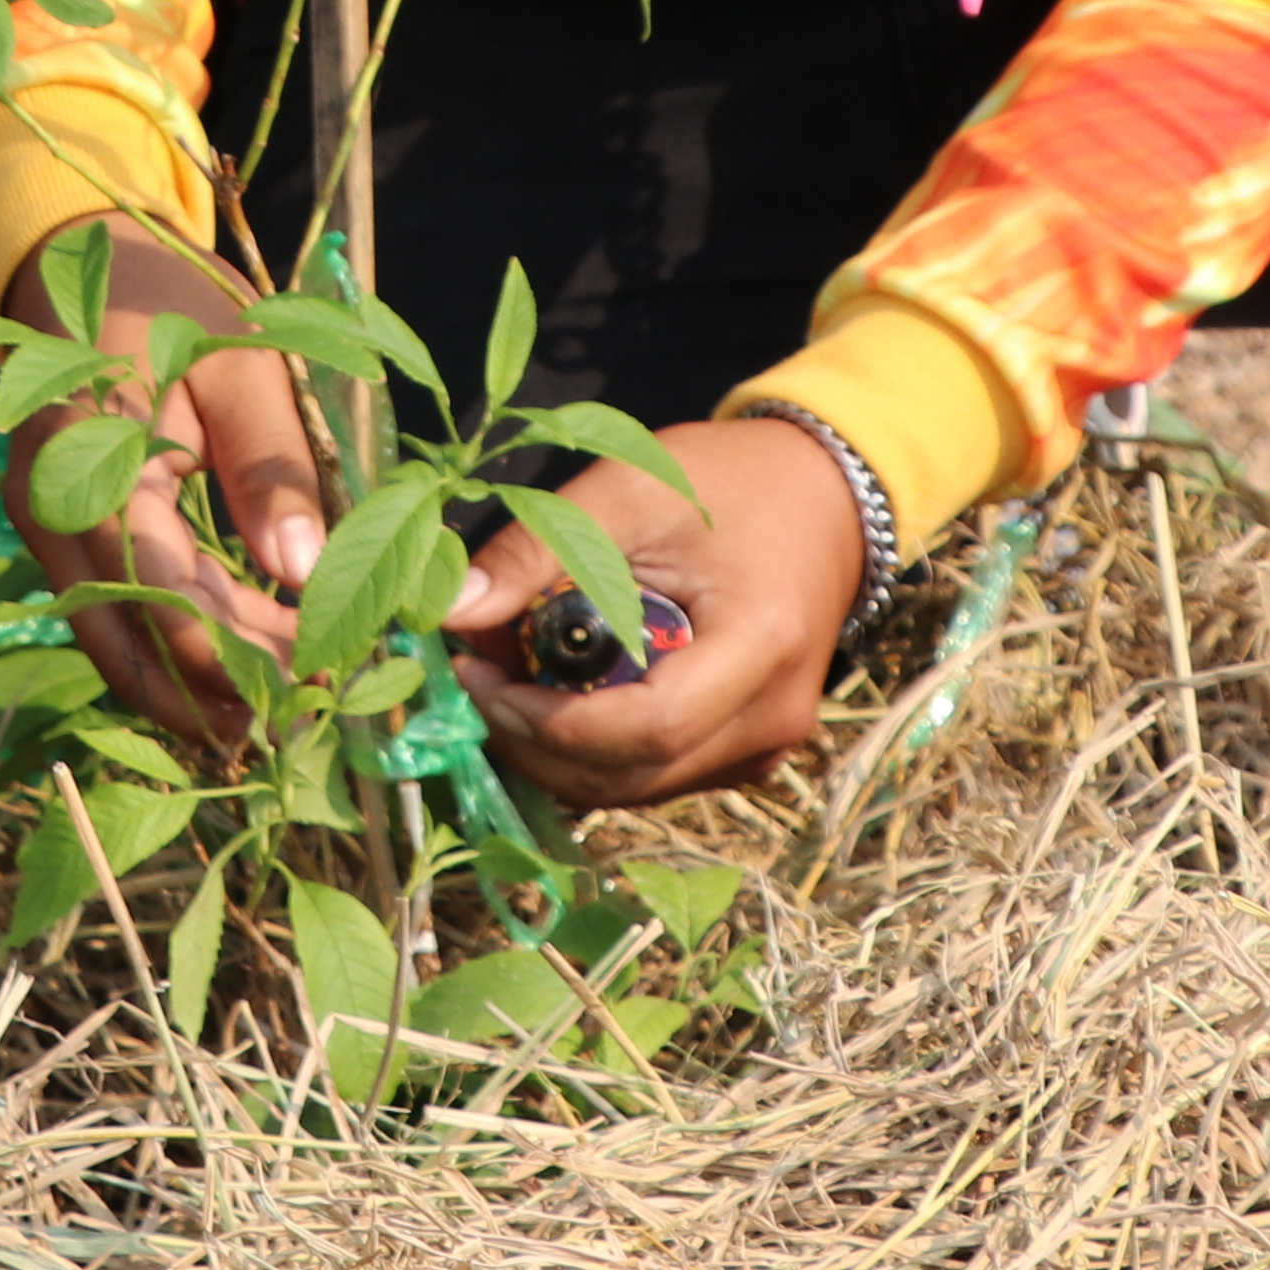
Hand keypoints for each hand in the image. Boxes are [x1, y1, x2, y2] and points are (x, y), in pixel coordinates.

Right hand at [0, 217, 328, 760]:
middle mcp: (51, 508)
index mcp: (91, 460)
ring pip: (116, 634)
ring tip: (281, 713)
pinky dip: (173, 643)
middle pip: (128, 634)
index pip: (160, 590)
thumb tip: (304, 571)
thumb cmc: (177, 303)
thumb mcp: (245, 364)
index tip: (316, 677)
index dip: (235, 650)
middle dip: (214, 689)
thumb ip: (272, 465)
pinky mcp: (64, 532)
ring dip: (192, 682)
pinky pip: (114, 605)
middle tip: (309, 715)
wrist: (94, 261)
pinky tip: (239, 668)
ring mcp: (48, 525)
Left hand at [443, 415, 863, 808]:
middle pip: (631, 775)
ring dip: (553, 749)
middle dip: (533, 741)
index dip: (548, 721)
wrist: (822, 499)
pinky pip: (653, 774)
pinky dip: (590, 747)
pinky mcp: (745, 754)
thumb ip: (538, 547)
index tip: (476, 676)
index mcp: (761, 645)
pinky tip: (551, 691)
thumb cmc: (728, 482)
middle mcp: (773, 717)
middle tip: (471, 677)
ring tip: (502, 675)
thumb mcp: (628, 490)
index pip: (646, 728)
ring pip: (634, 787)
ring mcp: (763, 748)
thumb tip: (447, 611)